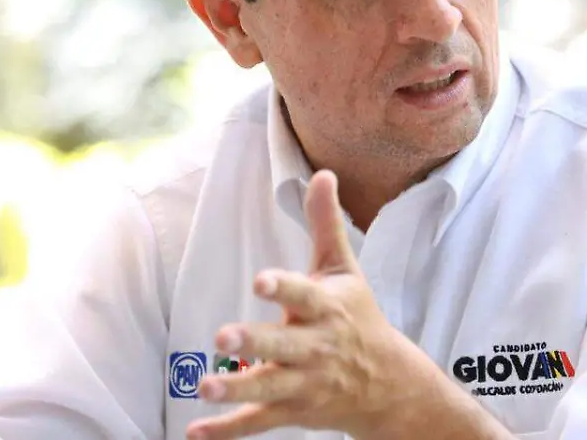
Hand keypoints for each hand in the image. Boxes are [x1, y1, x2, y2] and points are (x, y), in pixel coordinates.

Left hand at [186, 170, 432, 439]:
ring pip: (268, 388)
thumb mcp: (344, 270)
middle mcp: (316, 347)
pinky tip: (196, 432)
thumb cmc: (358, 318)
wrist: (391, 386)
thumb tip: (322, 173)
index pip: (305, 294)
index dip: (284, 287)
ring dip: (237, 388)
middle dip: (255, 342)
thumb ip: (326, 224)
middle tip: (222, 337)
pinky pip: (258, 422)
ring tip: (206, 386)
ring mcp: (304, 383)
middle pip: (284, 345)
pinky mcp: (293, 410)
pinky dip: (227, 430)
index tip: (260, 279)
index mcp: (327, 309)